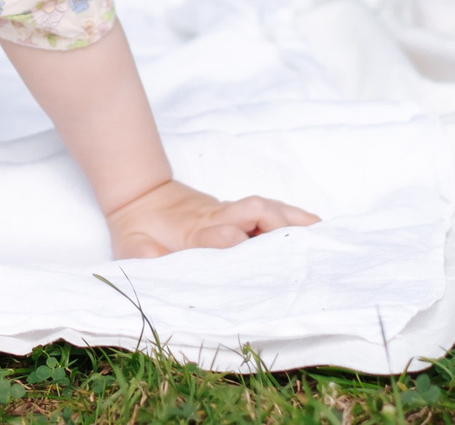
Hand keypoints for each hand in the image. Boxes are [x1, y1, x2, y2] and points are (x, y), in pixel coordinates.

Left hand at [104, 178, 317, 258]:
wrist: (139, 197)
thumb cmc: (138, 230)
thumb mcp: (132, 246)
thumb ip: (142, 254)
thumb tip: (154, 258)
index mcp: (191, 231)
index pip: (215, 233)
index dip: (227, 237)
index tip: (241, 242)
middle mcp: (216, 218)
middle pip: (251, 212)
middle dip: (275, 224)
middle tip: (300, 246)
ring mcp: (229, 213)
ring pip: (264, 208)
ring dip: (291, 219)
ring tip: (322, 236)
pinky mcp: (237, 213)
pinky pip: (268, 210)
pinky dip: (293, 216)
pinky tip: (315, 226)